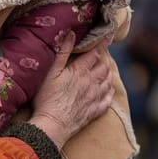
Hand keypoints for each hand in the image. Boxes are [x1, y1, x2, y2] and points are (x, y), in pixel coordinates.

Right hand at [28, 32, 113, 147]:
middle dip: (104, 57)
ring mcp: (94, 98)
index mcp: (80, 72)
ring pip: (108, 81)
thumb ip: (62, 52)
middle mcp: (91, 83)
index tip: (108, 35)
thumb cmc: (47, 97)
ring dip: (108, 72)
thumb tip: (71, 34)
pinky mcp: (94, 111)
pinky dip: (110, 91)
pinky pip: (107, 99)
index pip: (95, 54)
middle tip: (103, 52)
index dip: (102, 44)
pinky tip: (108, 88)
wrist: (52, 125)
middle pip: (104, 67)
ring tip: (106, 67)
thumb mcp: (51, 72)